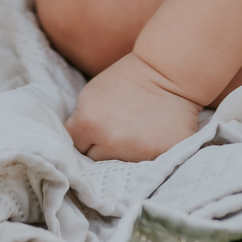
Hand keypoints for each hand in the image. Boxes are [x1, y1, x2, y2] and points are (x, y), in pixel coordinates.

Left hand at [66, 52, 201, 161]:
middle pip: (94, 161)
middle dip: (101, 149)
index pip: (74, 145)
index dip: (83, 138)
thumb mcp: (92, 94)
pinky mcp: (157, 157)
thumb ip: (82, 121)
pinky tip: (148, 142)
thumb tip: (76, 146)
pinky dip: (144, 158)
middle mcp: (109, 142)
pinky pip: (143, 168)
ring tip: (133, 137)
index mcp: (88, 123)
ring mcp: (134, 153)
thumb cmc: (128, 78)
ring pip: (118, 167)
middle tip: (115, 132)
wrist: (167, 73)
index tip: (93, 132)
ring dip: (122, 156)